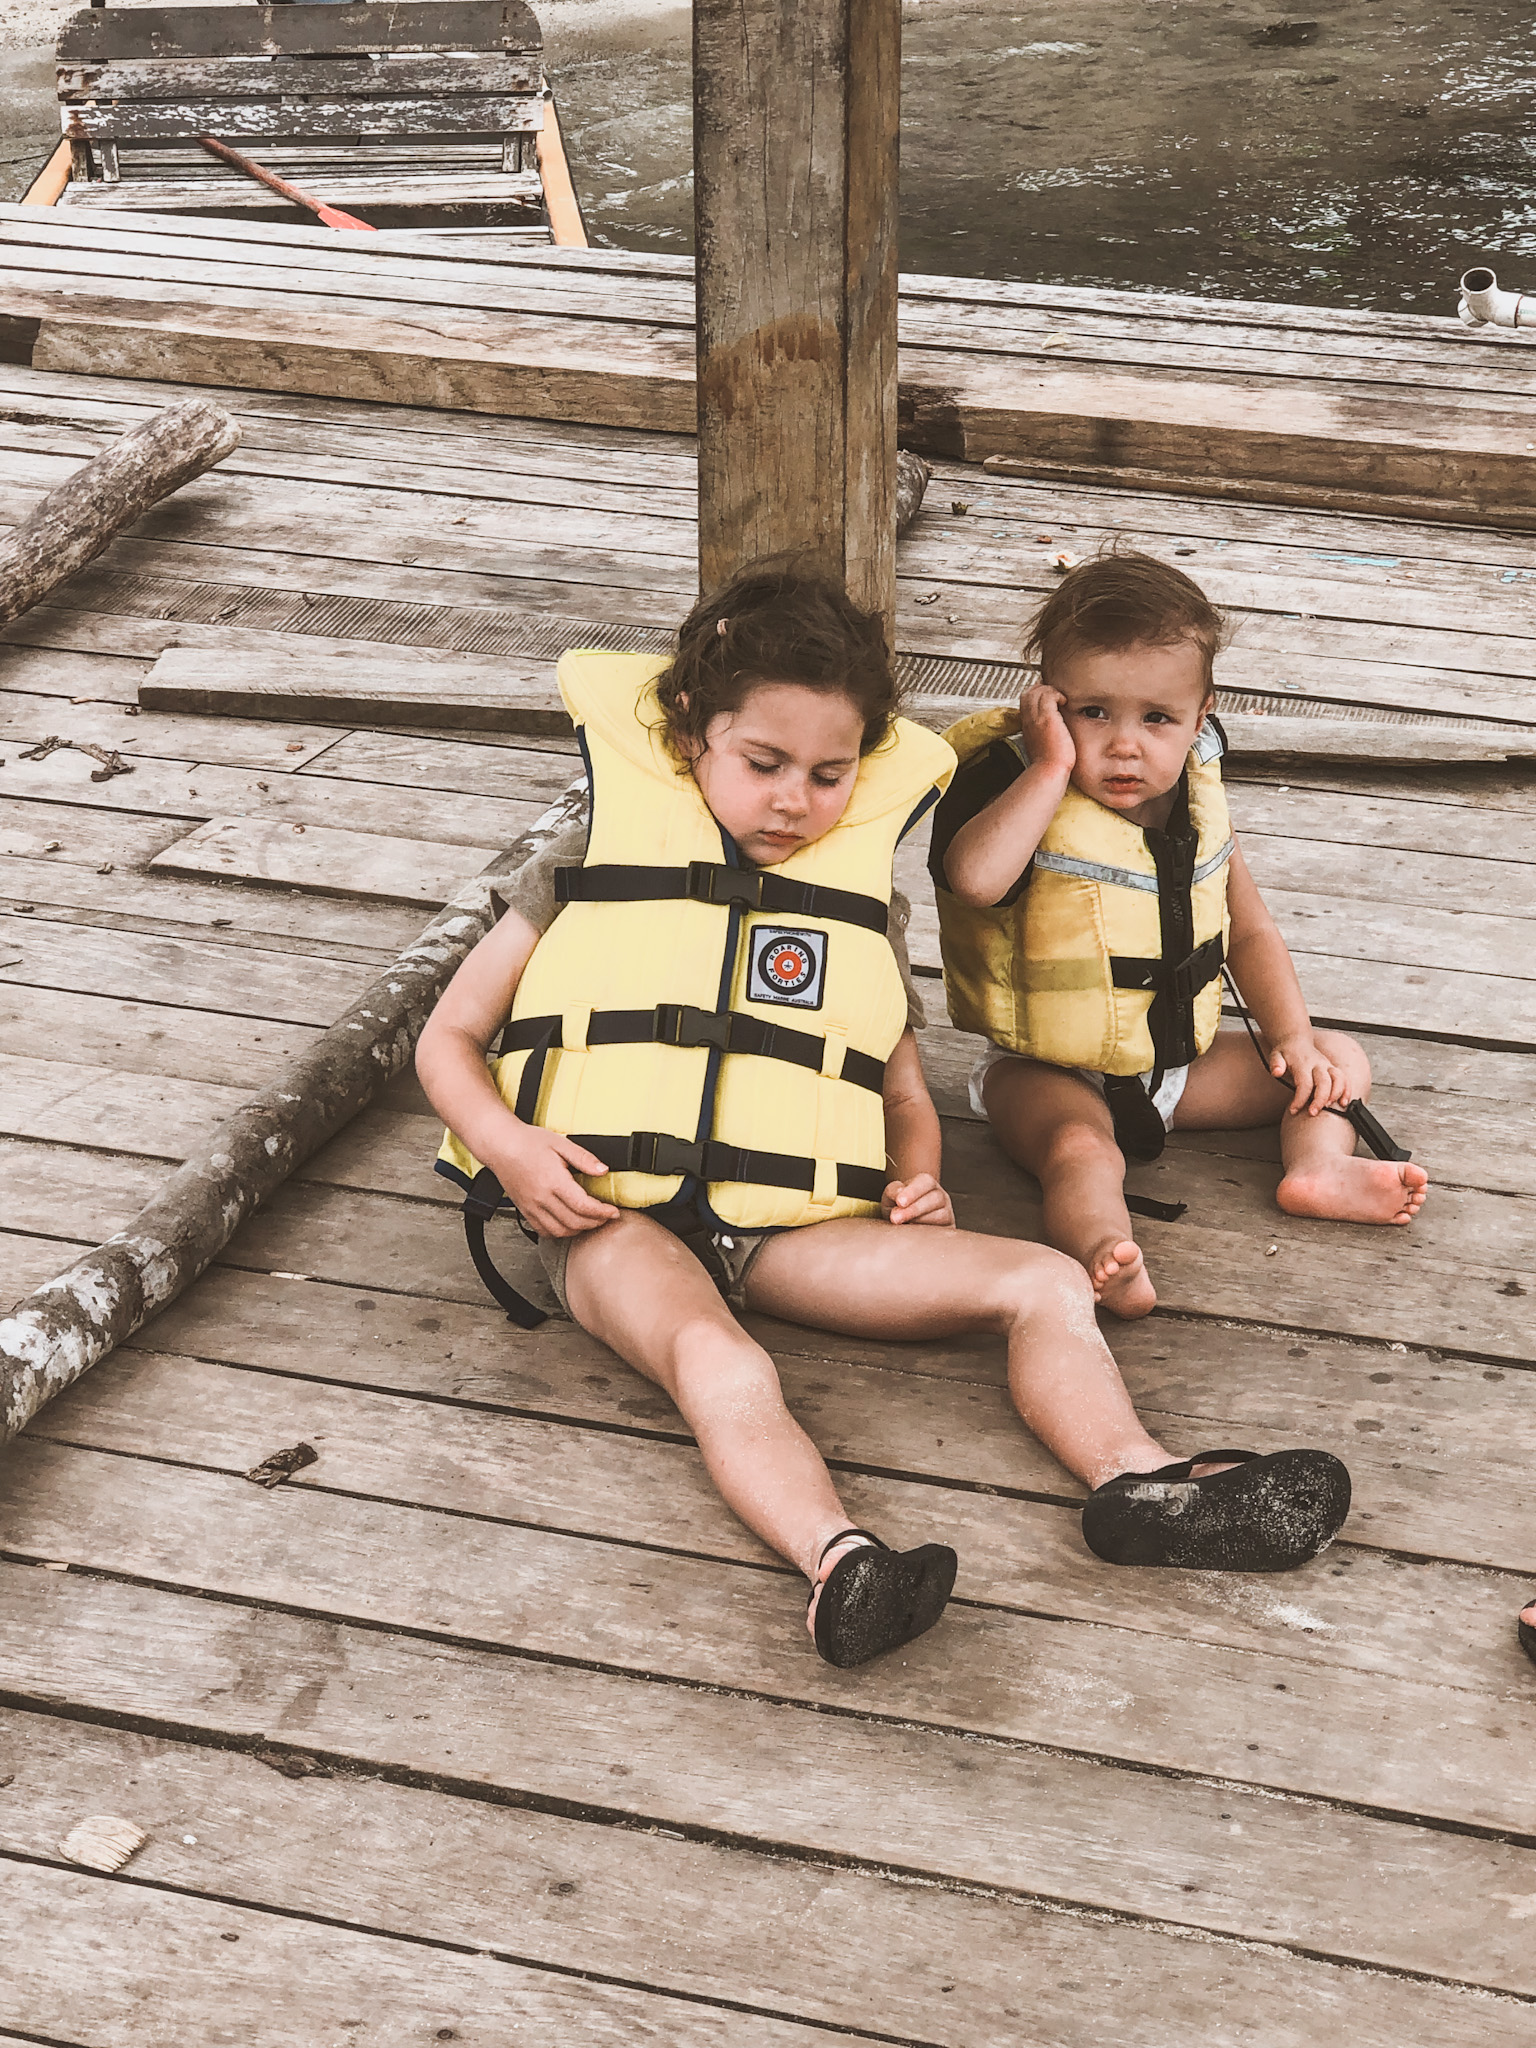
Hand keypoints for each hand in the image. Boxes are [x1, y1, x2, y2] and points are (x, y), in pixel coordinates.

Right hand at [492, 1125, 621, 1236]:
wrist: (501, 1145)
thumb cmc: (528, 1142)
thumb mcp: (561, 1143)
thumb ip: (584, 1158)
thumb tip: (603, 1170)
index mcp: (553, 1181)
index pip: (583, 1206)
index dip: (602, 1212)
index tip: (613, 1211)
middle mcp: (542, 1198)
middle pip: (574, 1222)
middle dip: (595, 1222)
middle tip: (606, 1216)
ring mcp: (532, 1207)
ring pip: (560, 1231)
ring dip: (579, 1230)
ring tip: (591, 1221)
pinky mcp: (525, 1210)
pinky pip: (544, 1231)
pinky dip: (560, 1232)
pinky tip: (569, 1224)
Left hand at [882, 1172, 954, 1227]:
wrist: (905, 1223)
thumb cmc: (898, 1206)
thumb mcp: (891, 1196)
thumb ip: (894, 1191)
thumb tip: (899, 1193)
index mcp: (927, 1184)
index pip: (925, 1182)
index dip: (913, 1191)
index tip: (899, 1202)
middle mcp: (940, 1196)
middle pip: (935, 1198)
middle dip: (914, 1209)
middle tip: (895, 1218)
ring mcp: (947, 1213)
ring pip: (941, 1215)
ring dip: (920, 1221)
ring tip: (903, 1226)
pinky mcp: (948, 1229)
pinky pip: (942, 1231)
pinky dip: (928, 1233)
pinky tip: (914, 1233)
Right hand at [1017, 682, 1075, 779]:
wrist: (1049, 772)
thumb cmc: (1051, 765)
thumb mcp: (1044, 747)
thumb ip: (1046, 735)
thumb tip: (1056, 732)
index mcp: (1027, 727)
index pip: (1027, 702)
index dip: (1038, 696)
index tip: (1052, 699)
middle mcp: (1028, 720)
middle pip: (1029, 693)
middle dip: (1043, 690)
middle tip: (1057, 696)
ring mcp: (1035, 718)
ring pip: (1036, 691)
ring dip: (1050, 691)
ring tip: (1061, 699)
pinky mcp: (1046, 718)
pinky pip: (1047, 695)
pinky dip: (1056, 694)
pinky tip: (1065, 702)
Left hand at [1269, 1034, 1351, 1114]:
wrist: (1296, 1041)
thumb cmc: (1286, 1052)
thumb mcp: (1276, 1055)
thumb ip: (1276, 1064)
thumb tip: (1276, 1072)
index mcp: (1303, 1063)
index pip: (1305, 1083)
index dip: (1300, 1099)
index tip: (1293, 1110)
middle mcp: (1318, 1064)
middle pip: (1324, 1083)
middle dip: (1320, 1100)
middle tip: (1312, 1113)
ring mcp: (1327, 1066)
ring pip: (1339, 1079)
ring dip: (1337, 1094)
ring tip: (1330, 1107)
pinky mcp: (1333, 1069)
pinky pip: (1345, 1079)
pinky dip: (1347, 1091)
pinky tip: (1343, 1102)